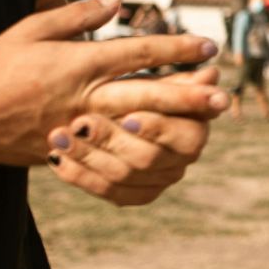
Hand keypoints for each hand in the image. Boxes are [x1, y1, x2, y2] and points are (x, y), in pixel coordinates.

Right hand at [0, 0, 223, 166]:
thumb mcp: (31, 29)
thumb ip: (77, 16)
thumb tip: (117, 0)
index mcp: (79, 63)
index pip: (139, 52)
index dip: (176, 48)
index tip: (209, 46)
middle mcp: (85, 96)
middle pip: (148, 93)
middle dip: (190, 95)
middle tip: (223, 96)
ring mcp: (80, 128)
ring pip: (137, 126)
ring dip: (175, 123)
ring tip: (206, 122)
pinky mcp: (71, 152)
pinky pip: (114, 153)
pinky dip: (143, 150)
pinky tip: (166, 148)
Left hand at [46, 68, 225, 205]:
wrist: (107, 112)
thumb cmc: (135, 89)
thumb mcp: (152, 81)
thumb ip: (177, 82)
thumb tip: (212, 74)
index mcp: (195, 130)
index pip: (183, 136)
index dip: (156, 128)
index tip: (129, 116)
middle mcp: (181, 161)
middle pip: (146, 159)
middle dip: (110, 139)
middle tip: (79, 122)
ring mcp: (157, 181)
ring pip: (120, 176)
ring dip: (86, 155)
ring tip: (58, 136)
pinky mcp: (134, 194)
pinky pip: (104, 191)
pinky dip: (78, 175)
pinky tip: (56, 158)